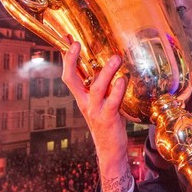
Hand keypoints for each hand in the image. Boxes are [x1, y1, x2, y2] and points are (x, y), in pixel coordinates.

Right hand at [61, 42, 131, 191]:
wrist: (110, 151)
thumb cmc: (108, 122)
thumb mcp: (102, 102)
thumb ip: (103, 86)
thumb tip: (108, 65)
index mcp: (81, 97)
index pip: (69, 75)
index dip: (67, 58)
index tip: (69, 40)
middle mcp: (85, 103)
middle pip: (71, 79)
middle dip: (71, 61)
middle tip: (76, 44)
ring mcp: (95, 111)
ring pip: (96, 88)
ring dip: (106, 72)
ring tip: (116, 58)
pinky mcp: (108, 118)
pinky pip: (112, 102)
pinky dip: (118, 90)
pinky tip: (123, 80)